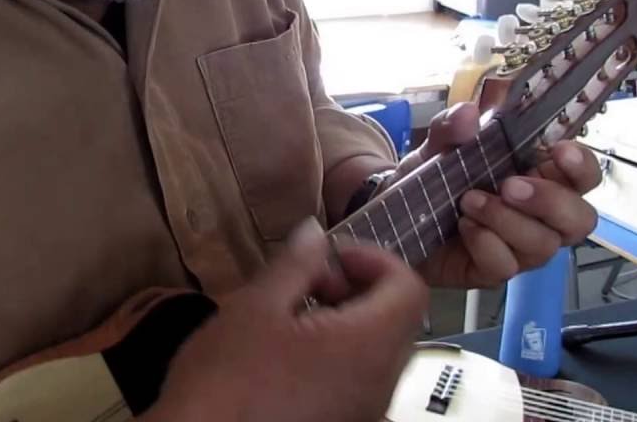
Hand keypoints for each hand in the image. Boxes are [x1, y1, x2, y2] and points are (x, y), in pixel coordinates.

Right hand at [144, 220, 428, 421]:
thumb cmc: (226, 376)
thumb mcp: (256, 306)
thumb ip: (297, 264)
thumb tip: (317, 232)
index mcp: (367, 347)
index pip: (410, 288)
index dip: (375, 259)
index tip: (329, 255)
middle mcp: (380, 384)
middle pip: (399, 320)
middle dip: (360, 288)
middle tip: (308, 282)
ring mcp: (365, 411)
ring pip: (381, 351)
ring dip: (349, 320)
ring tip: (293, 316)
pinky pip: (362, 380)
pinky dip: (340, 353)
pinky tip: (291, 353)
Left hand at [395, 103, 600, 288]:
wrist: (394, 217)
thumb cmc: (432, 179)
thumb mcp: (437, 146)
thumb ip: (451, 128)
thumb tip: (468, 114)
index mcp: (539, 176)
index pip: (583, 175)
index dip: (581, 165)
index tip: (559, 151)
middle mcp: (540, 215)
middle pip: (579, 219)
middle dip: (550, 201)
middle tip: (509, 186)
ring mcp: (520, 247)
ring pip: (543, 245)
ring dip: (506, 220)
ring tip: (468, 201)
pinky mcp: (495, 270)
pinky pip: (506, 265)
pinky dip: (484, 243)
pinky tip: (463, 227)